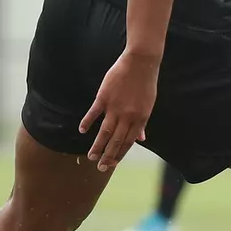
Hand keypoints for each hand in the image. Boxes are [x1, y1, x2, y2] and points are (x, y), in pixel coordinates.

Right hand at [80, 50, 159, 172]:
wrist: (141, 62)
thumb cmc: (145, 84)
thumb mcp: (148, 105)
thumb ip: (142, 123)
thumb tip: (142, 139)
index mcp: (140, 119)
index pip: (129, 142)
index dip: (120, 154)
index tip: (112, 164)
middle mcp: (128, 116)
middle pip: (116, 140)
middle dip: (108, 156)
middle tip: (101, 168)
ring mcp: (115, 107)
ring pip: (105, 131)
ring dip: (98, 145)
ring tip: (91, 157)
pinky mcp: (104, 97)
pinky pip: (94, 113)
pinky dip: (87, 122)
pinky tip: (81, 130)